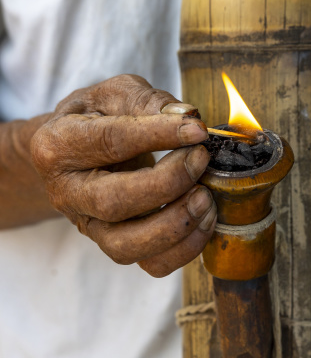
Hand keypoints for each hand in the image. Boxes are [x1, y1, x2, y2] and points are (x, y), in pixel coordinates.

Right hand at [30, 74, 215, 277]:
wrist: (75, 151)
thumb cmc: (98, 117)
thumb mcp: (115, 94)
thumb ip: (149, 102)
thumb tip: (188, 117)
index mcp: (59, 146)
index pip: (110, 142)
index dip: (159, 135)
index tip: (197, 130)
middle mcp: (67, 193)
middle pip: (113, 202)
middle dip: (167, 183)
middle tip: (200, 159)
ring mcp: (89, 225)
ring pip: (127, 246)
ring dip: (176, 224)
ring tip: (206, 197)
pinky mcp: (115, 245)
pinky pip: (149, 264)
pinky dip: (184, 249)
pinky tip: (204, 219)